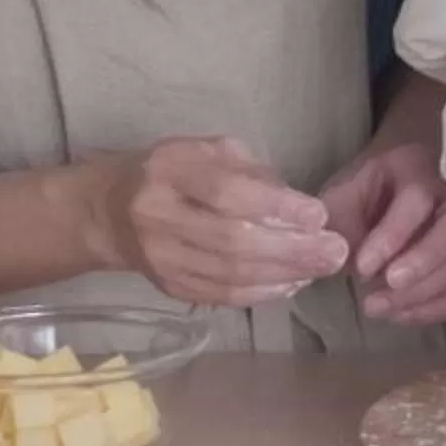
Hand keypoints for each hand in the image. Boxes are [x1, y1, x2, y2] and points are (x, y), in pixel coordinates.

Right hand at [86, 137, 349, 306]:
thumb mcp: (206, 150)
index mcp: (168, 170)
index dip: (277, 206)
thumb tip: (298, 206)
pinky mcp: (169, 287)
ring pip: (230, 275)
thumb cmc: (171, 172)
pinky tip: (293, 283)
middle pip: (233, 241)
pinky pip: (223, 296)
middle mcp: (158, 216)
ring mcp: (161, 258)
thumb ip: (250, 171)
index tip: (318, 215)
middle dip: (292, 249)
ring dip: (285, 274)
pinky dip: (264, 293)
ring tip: (322, 267)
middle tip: (334, 251)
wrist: (110, 212)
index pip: (226, 193)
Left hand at [318, 141, 445, 325]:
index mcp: (417, 173)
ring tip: (376, 306)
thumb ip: (335, 221)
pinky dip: (432, 310)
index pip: (417, 200)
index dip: (393, 236)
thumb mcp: (341, 195)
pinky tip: (397, 314)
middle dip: (423, 260)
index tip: (362, 266)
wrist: (382, 195)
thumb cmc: (361, 192)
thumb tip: (329, 256)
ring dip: (420, 293)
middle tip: (389, 284)